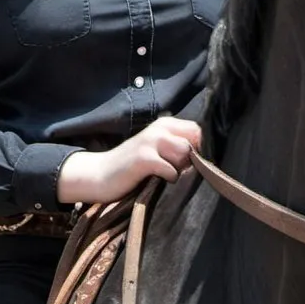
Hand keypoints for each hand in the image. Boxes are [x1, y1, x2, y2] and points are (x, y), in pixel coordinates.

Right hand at [56, 116, 201, 203]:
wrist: (99, 175)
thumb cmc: (133, 166)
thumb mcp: (157, 149)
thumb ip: (178, 146)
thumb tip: (205, 155)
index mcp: (165, 124)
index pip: (198, 130)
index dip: (200, 147)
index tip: (190, 161)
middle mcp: (159, 128)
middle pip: (194, 142)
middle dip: (190, 160)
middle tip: (175, 169)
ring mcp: (150, 141)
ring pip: (185, 153)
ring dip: (179, 168)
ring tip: (164, 174)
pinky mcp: (144, 158)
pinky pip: (171, 170)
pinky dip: (168, 178)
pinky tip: (157, 179)